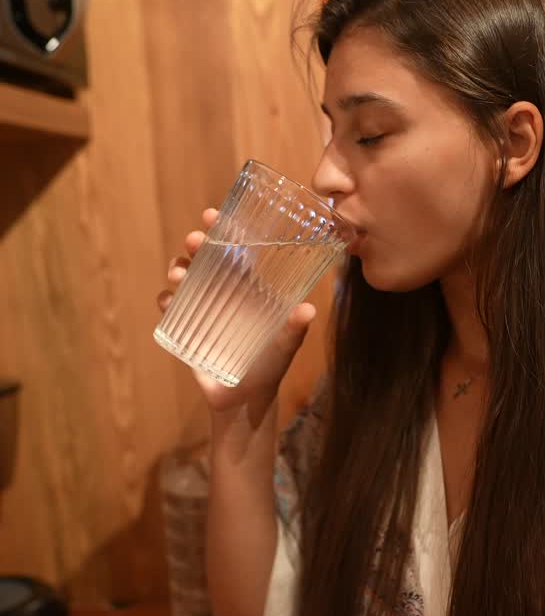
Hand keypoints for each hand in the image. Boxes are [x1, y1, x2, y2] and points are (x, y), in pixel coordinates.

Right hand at [156, 207, 315, 414]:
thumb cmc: (270, 366)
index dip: (223, 230)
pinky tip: (168, 300)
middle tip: (195, 241)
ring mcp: (202, 308)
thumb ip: (295, 329)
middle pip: (206, 258)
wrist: (245, 399)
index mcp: (248, 287)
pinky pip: (170, 307)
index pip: (235, 249)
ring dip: (178, 268)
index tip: (212, 216)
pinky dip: (165, 300)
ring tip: (180, 274)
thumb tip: (308, 309)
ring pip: (185, 277)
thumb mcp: (285, 347)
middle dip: (196, 244)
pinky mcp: (186, 328)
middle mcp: (223, 292)